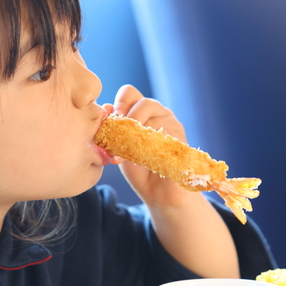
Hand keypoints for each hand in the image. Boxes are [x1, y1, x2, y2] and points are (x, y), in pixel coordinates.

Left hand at [102, 85, 238, 277]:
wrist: (159, 193)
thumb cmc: (138, 168)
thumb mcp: (120, 147)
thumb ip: (112, 130)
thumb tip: (104, 110)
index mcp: (142, 112)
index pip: (130, 92)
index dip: (120, 102)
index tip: (113, 118)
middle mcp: (159, 113)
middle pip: (142, 101)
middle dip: (128, 117)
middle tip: (120, 134)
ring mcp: (172, 124)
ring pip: (154, 117)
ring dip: (137, 131)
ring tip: (130, 149)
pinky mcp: (180, 138)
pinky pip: (164, 131)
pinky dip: (150, 143)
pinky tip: (144, 156)